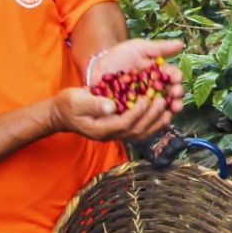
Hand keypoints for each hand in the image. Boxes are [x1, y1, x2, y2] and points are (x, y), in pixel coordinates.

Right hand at [49, 86, 172, 142]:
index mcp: (100, 129)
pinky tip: (163, 112)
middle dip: (151, 116)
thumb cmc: (67, 105)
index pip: (124, 124)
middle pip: (136, 130)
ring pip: (141, 132)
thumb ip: (94, 104)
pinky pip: (140, 128)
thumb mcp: (76, 101)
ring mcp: (116, 132)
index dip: (137, 112)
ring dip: (156, 121)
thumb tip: (112, 106)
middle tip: (162, 101)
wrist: (62, 113)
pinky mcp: (120, 127)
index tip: (146, 98)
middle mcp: (111, 134)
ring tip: (169, 108)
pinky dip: (153, 122)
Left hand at [88, 39, 185, 114]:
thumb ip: (159, 47)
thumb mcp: (139, 48)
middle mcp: (155, 89)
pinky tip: (155, 117)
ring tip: (172, 108)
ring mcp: (144, 101)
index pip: (172, 75)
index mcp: (158, 73)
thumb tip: (181, 44)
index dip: (177, 77)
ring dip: (168, 107)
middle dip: (176, 93)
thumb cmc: (120, 56)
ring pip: (160, 106)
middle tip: (176, 93)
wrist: (97, 68)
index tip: (178, 78)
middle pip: (170, 93)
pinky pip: (144, 116)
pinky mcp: (133, 112)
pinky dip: (151, 118)